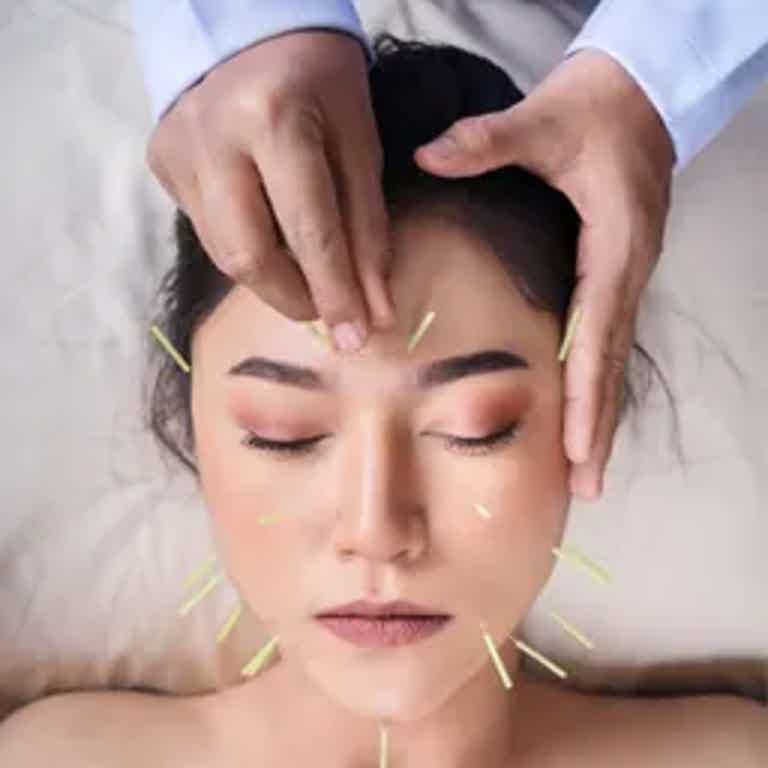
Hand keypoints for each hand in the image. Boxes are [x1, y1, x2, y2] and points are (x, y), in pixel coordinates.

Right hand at [146, 31, 394, 351]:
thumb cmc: (321, 82)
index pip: (308, 230)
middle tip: (327, 310)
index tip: (355, 338)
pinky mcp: (162, 163)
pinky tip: (267, 231)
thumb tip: (375, 311)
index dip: (335, 292)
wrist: (248, 28)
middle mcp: (213, 137)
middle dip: (294, 298)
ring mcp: (178, 152)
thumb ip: (368, 230)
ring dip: (271, 279)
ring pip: (222, 254)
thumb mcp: (359, 145)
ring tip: (304, 276)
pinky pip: (207, 231)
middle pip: (249, 256)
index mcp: (274, 118)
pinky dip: (247, 247)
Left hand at [415, 50, 674, 498]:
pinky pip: (604, 340)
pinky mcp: (612, 274)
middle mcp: (626, 271)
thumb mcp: (543, 118)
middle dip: (600, 426)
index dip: (589, 394)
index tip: (580, 449)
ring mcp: (623, 276)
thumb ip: (487, 141)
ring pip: (611, 358)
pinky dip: (594, 382)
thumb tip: (428, 155)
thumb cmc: (597, 108)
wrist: (640, 94)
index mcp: (615, 246)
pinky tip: (580, 413)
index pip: (600, 333)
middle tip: (587, 486)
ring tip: (587, 472)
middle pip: (612, 362)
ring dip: (600, 415)